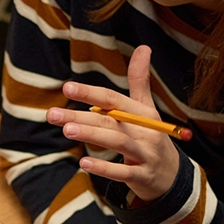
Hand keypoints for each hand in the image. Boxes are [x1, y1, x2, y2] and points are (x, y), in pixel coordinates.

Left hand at [48, 45, 179, 202]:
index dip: (90, 93)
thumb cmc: (150, 137)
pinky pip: (122, 172)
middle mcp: (144, 131)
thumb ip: (140, 81)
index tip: (67, 87)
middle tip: (52, 114)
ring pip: (117, 142)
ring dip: (92, 135)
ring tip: (67, 130)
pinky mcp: (141, 176)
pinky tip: (83, 164)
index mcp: (142, 113)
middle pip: (110, 120)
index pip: (113, 99)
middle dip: (80, 116)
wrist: (171, 174)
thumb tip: (143, 47)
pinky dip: (104, 168)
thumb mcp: (147, 110)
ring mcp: (144, 153)